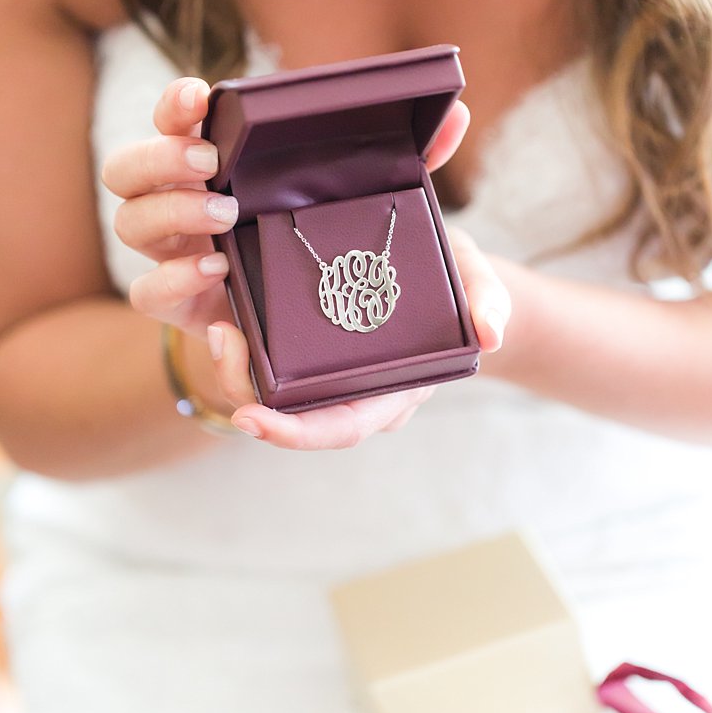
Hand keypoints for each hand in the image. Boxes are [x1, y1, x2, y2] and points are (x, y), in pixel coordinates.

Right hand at [103, 77, 471, 337]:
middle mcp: (191, 204)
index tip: (199, 94)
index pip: (179, 121)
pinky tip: (214, 270)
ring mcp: (183, 255)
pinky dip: (174, 280)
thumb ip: (422, 159)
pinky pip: (150, 295)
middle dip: (157, 158)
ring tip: (224, 214)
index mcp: (229, 165)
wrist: (362, 325)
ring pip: (129, 225)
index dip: (176, 105)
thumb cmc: (362, 247)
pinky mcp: (190, 308)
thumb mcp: (396, 203)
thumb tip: (457, 113)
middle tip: (211, 163)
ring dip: (168, 213)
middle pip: (127, 171)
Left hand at [205, 228, 507, 447]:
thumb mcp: (481, 280)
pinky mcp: (309, 352)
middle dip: (247, 393)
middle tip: (221, 343)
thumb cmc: (461, 285)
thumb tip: (491, 334)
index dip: (296, 433)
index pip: (341, 427)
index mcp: (395, 390)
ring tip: (220, 326)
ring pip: (272, 394)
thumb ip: (488, 302)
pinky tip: (227, 315)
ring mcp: (330, 375)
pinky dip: (244, 348)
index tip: (254, 420)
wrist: (447, 279)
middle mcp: (357, 393)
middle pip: (293, 417)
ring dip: (237, 369)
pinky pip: (269, 364)